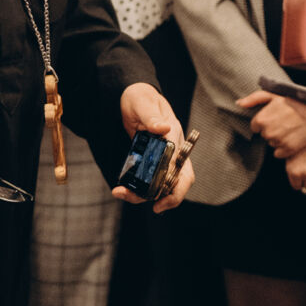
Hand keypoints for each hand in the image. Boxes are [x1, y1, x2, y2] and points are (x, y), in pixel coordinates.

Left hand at [116, 83, 193, 211]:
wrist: (130, 97)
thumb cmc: (140, 98)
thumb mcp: (143, 103)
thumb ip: (151, 115)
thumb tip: (163, 129)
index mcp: (175, 138)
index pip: (183, 169)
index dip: (178, 188)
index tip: (163, 200)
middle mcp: (172, 152)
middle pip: (178, 183)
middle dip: (168, 199)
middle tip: (153, 208)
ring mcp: (161, 158)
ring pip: (162, 185)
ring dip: (146, 195)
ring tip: (123, 194)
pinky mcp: (149, 161)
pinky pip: (148, 180)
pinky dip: (137, 188)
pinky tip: (122, 189)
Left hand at [235, 90, 305, 158]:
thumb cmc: (294, 99)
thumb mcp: (272, 94)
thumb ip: (254, 99)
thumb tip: (239, 103)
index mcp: (261, 120)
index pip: (256, 127)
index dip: (265, 122)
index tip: (276, 117)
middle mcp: (268, 132)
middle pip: (264, 136)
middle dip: (272, 130)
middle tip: (285, 121)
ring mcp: (279, 141)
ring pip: (272, 144)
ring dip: (279, 139)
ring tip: (291, 128)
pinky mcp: (290, 149)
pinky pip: (280, 154)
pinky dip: (285, 148)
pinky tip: (293, 137)